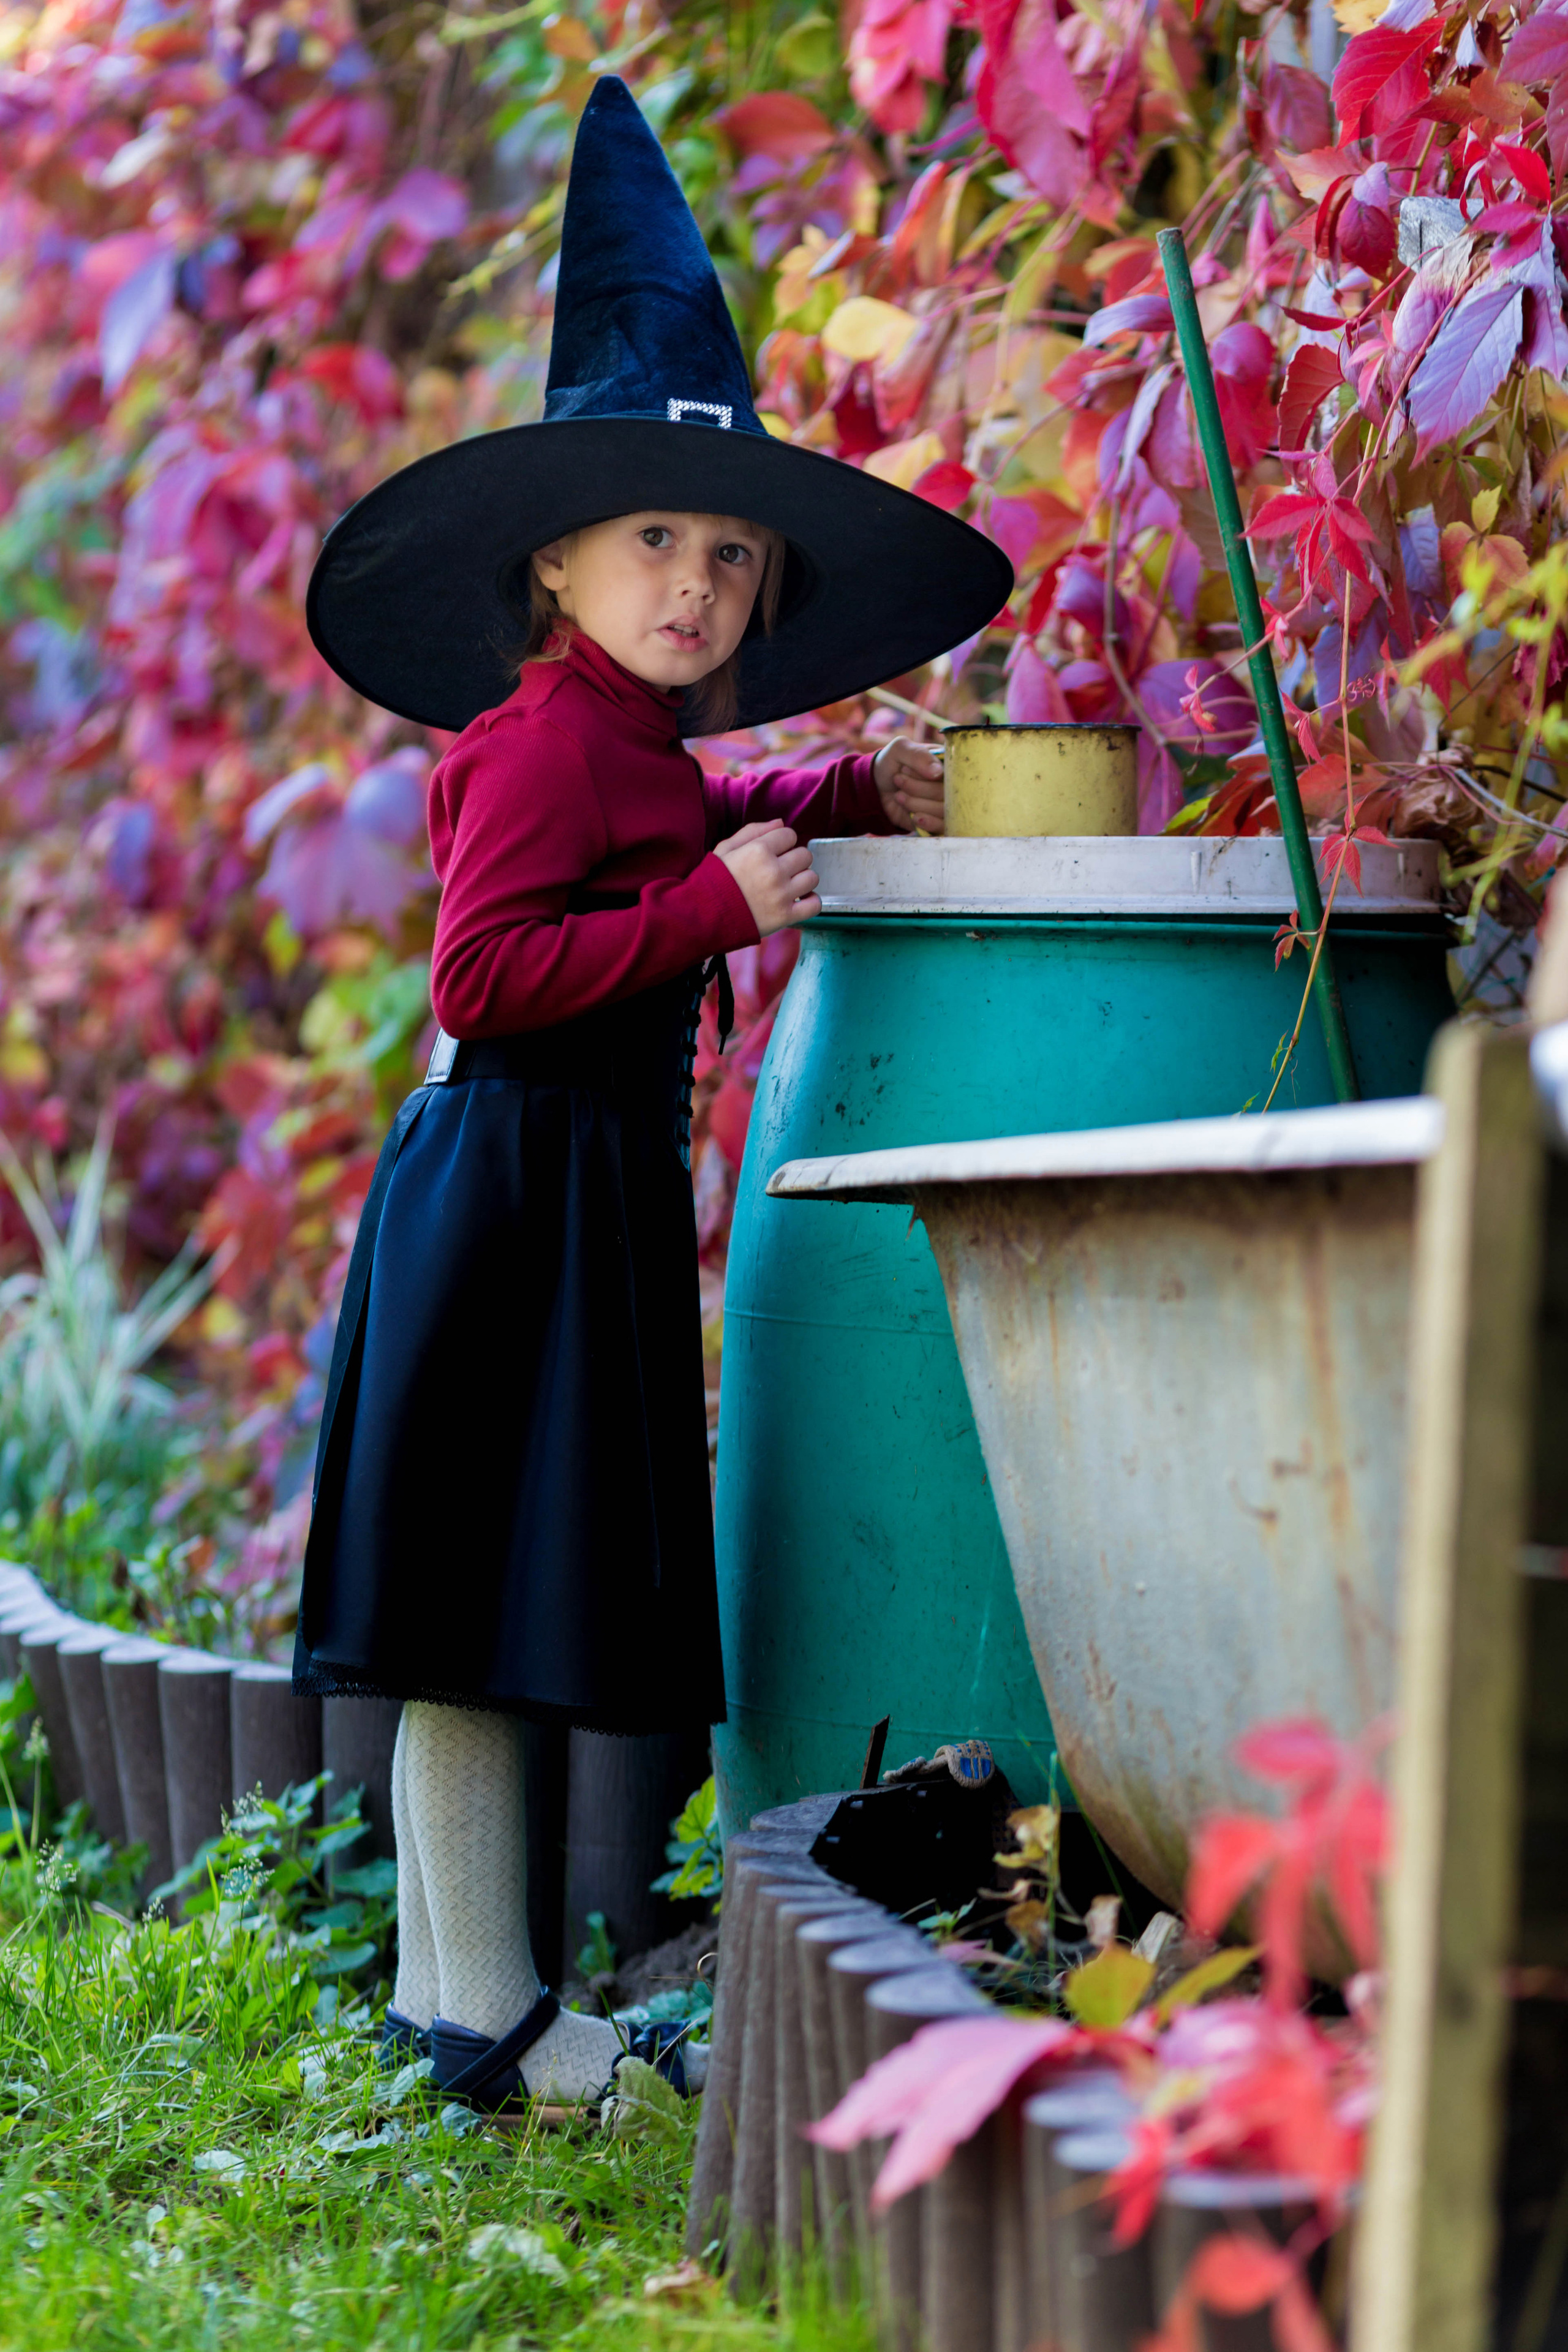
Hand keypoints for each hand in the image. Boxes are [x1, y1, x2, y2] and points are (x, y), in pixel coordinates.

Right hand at [714, 820, 820, 935]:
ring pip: (812, 877)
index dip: (783, 842)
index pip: (790, 835)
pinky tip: (800, 900)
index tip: (774, 852)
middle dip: (794, 859)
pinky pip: (815, 905)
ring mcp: (781, 895)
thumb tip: (781, 823)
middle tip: (781, 869)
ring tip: (789, 885)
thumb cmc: (712, 880)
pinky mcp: (785, 916)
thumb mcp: (725, 848)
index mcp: (759, 850)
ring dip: (803, 880)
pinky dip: (812, 902)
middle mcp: (774, 871)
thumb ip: (753, 831)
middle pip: (804, 855)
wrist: (703, 916)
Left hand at [873, 736, 944, 834]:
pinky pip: (942, 827)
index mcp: (947, 764)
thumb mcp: (900, 749)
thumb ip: (918, 756)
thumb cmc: (891, 763)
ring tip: (898, 795)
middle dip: (919, 788)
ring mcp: (944, 804)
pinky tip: (915, 817)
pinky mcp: (936, 821)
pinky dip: (929, 823)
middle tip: (898, 779)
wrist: (876, 788)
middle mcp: (950, 785)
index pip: (956, 772)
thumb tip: (938, 773)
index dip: (932, 774)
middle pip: (949, 793)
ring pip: (945, 811)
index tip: (906, 769)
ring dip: (918, 803)